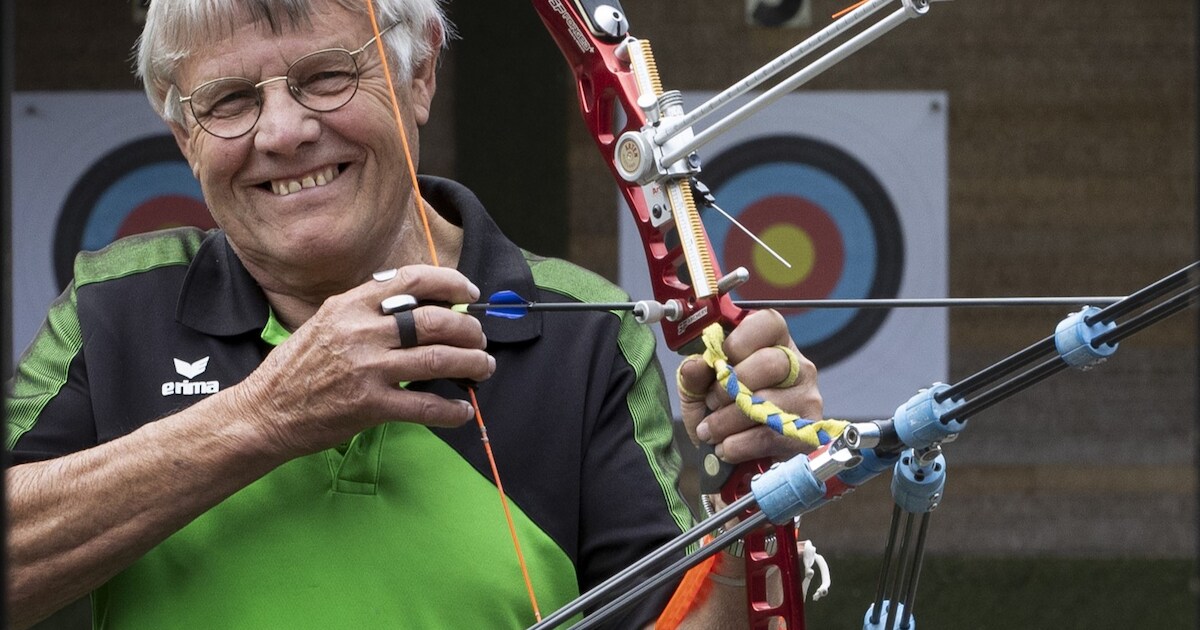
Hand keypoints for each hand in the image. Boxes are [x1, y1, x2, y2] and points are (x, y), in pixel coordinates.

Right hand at [233, 265, 493, 457]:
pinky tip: (461, 410)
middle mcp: (360, 331)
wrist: (263, 412)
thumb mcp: (326, 322)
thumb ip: (366, 311)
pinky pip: (425, 405)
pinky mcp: (370, 405)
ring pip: (438, 359)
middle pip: (434, 321)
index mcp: (350, 305)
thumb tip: (418, 305)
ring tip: (483, 368)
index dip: (450, 282)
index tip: (469, 292)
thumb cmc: (296, 368)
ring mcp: (366, 369)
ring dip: (471, 364)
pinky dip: (451, 409)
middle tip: (479, 340)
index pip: (412, 280)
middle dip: (468, 330)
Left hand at [678, 310, 821, 462]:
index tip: (717, 364)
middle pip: (770, 363)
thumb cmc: (719, 410)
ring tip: (711, 431)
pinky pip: (772, 435)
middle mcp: (797, 364)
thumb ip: (695, 374)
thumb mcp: (698, 388)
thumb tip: (695, 364)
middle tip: (711, 403)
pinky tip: (726, 447)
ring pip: (769, 402)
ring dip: (729, 421)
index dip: (738, 342)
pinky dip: (741, 444)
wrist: (733, 459)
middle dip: (730, 387)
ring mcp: (807, 396)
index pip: (768, 323)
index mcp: (772, 341)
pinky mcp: (807, 430)